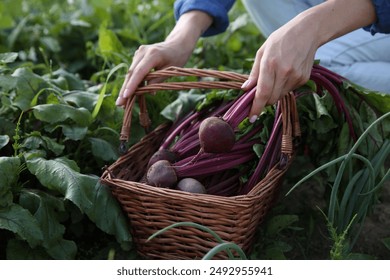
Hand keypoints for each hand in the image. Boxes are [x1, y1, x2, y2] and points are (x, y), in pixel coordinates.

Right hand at [116, 11, 211, 105]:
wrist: (176, 44)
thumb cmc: (177, 57)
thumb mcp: (171, 70)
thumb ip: (159, 80)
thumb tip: (148, 92)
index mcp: (153, 54)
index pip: (139, 72)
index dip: (132, 85)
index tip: (125, 96)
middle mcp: (142, 52)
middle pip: (131, 73)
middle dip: (125, 89)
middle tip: (119, 104)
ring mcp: (138, 53)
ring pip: (130, 73)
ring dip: (125, 87)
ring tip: (121, 103)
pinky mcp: (137, 56)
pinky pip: (133, 71)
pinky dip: (131, 82)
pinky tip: (127, 95)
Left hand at [241, 0, 376, 121]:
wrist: (307, 32)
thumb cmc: (280, 40)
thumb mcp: (262, 51)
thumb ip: (254, 73)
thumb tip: (246, 89)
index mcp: (270, 64)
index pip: (263, 93)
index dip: (256, 107)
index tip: (251, 118)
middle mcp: (284, 72)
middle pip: (271, 99)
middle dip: (264, 100)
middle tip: (260, 93)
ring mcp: (296, 77)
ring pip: (280, 96)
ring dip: (274, 93)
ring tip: (276, 76)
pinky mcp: (303, 79)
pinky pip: (289, 91)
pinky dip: (284, 87)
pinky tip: (286, 73)